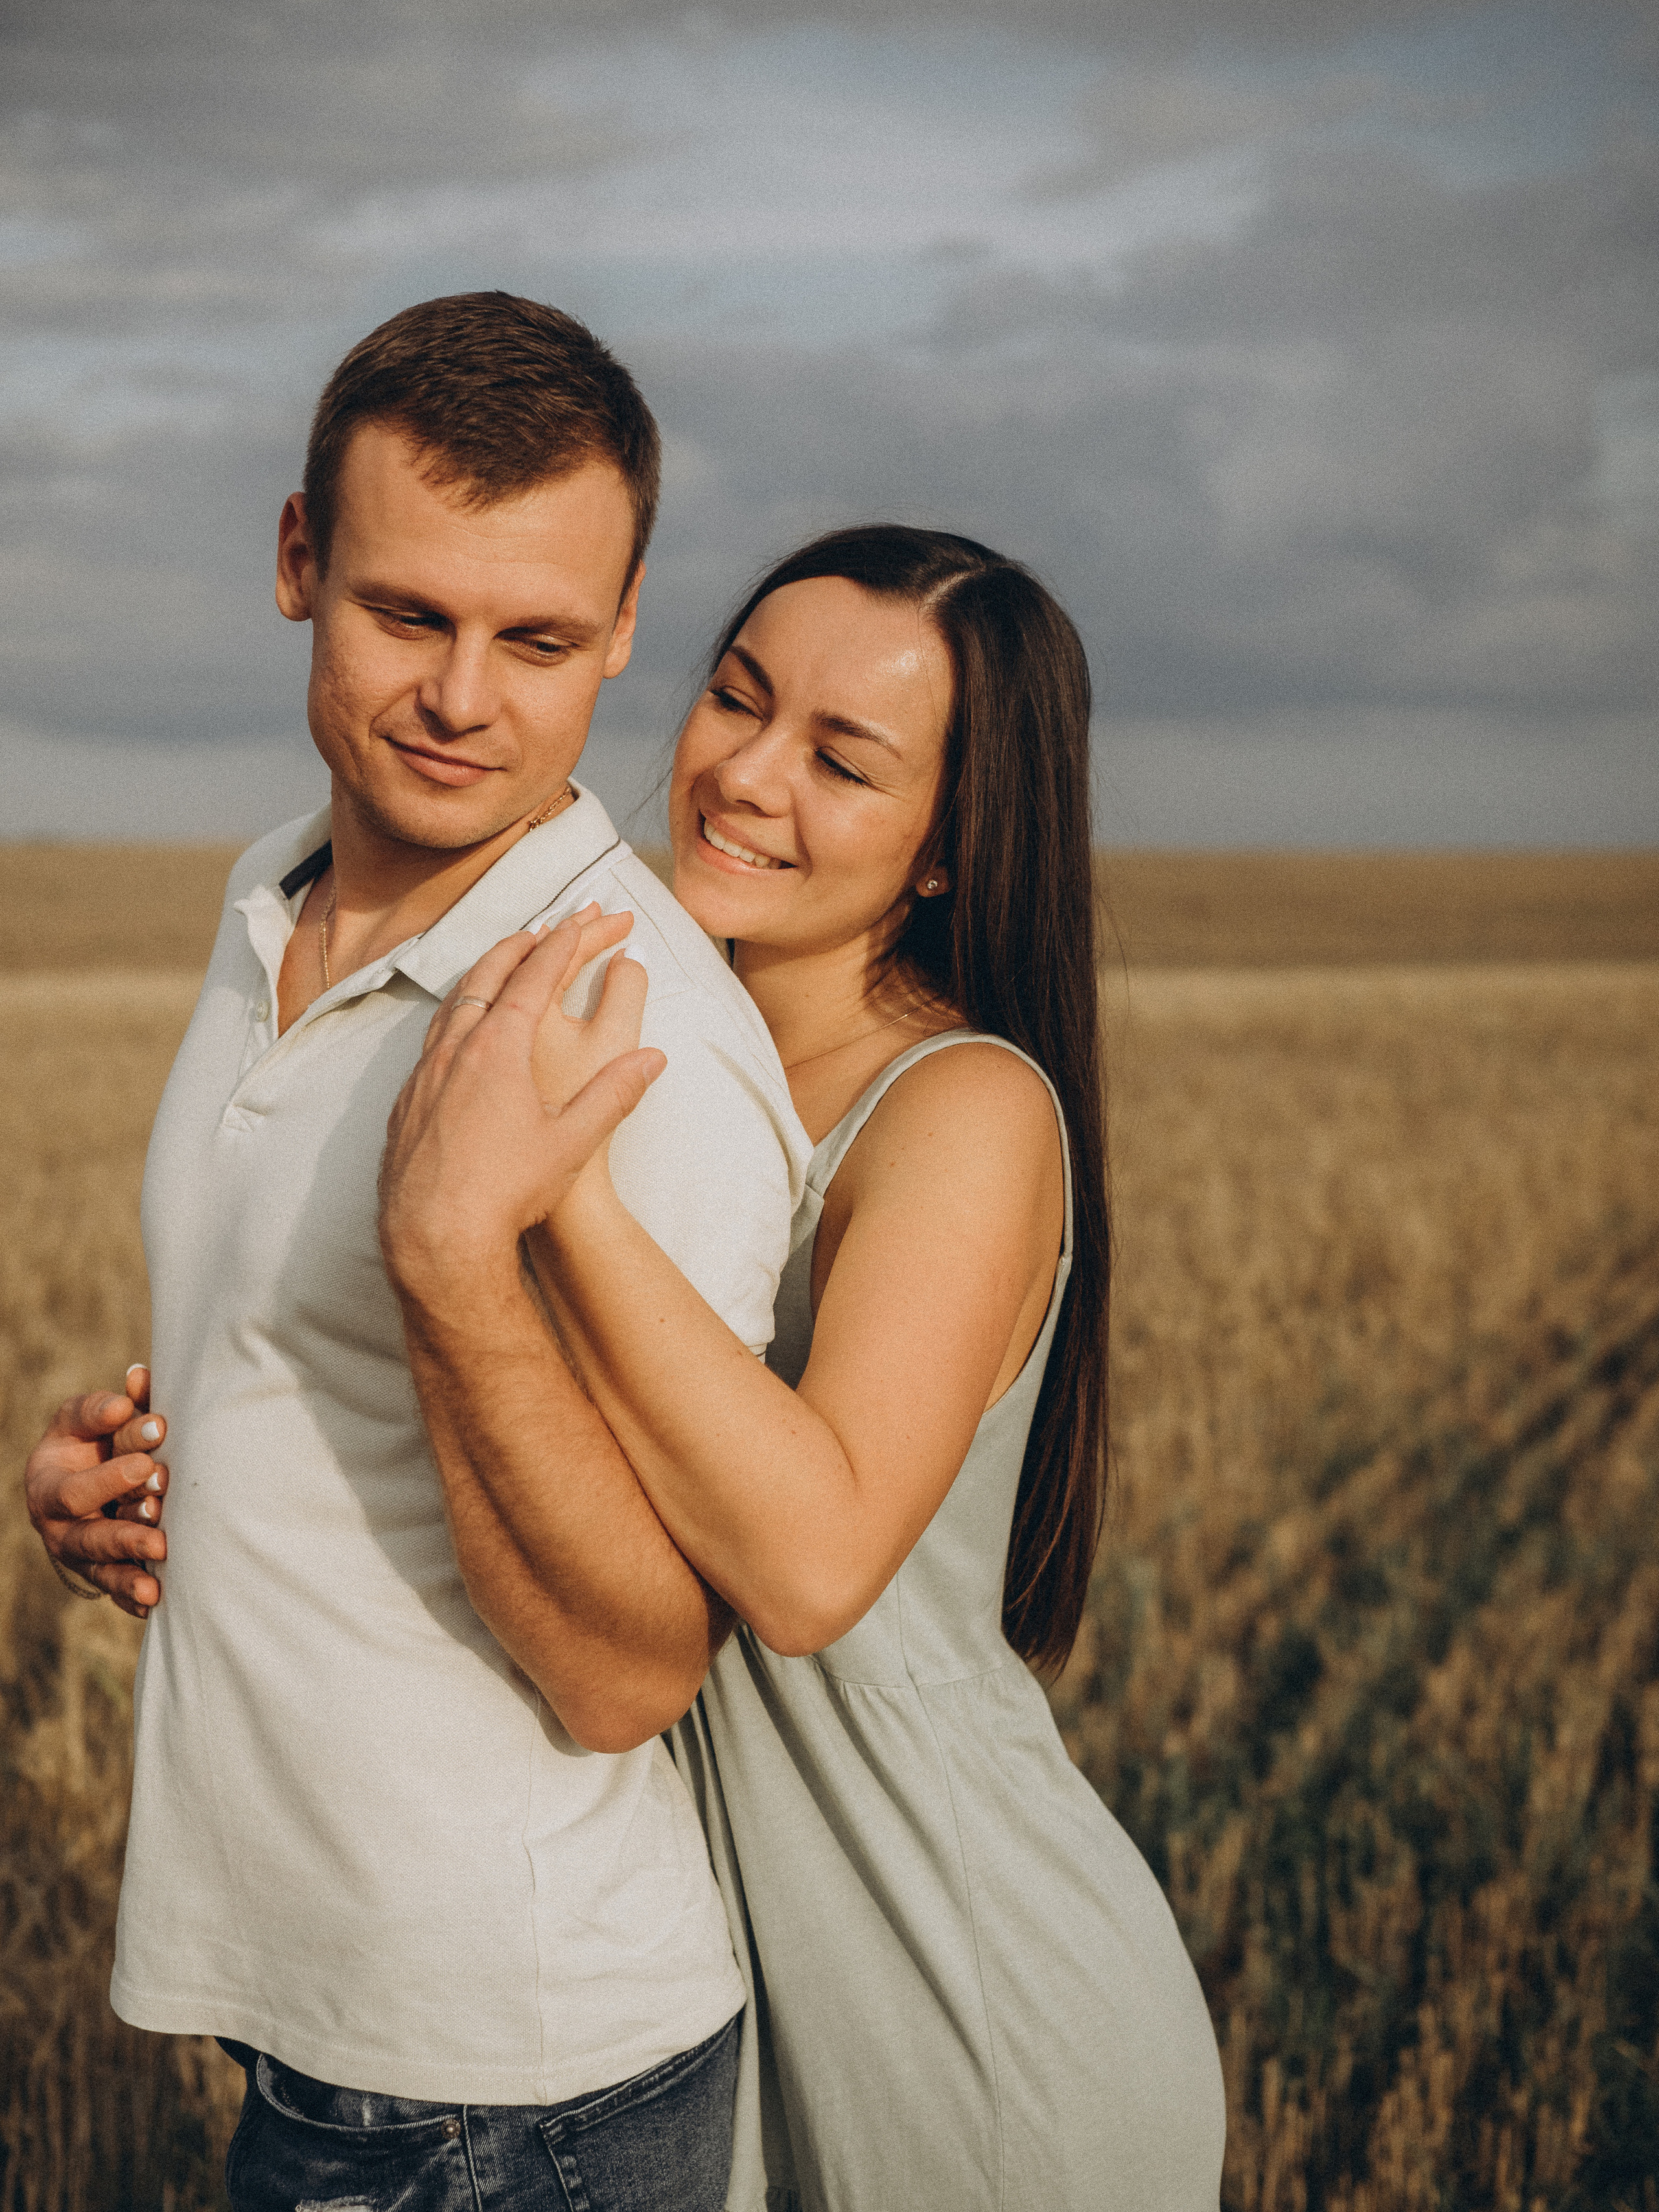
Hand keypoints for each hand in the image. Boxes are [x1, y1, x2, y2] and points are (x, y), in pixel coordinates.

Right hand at [25, 1364, 169, 1618]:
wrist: (76, 1475)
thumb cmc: (86, 1441)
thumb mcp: (82, 1419)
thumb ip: (103, 1407)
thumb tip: (136, 1384)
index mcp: (47, 1487)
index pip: (76, 1490)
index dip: (112, 1475)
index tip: (150, 1458)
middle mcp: (59, 1528)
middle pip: (89, 1537)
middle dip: (126, 1529)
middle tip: (161, 1512)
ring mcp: (78, 1555)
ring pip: (102, 1569)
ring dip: (131, 1569)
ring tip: (162, 1560)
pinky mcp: (99, 1572)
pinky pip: (114, 1590)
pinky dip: (131, 1596)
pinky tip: (153, 1601)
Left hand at [380, 909, 664, 1303]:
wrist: (433, 1237)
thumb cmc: (507, 1191)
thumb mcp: (574, 1142)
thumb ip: (614, 1094)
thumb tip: (652, 1058)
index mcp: (498, 1047)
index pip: (535, 975)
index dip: (565, 942)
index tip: (585, 917)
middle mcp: (455, 1048)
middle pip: (488, 974)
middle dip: (523, 942)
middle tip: (549, 923)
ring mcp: (424, 1073)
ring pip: (453, 1002)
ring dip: (484, 973)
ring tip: (505, 960)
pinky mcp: (407, 1101)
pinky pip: (432, 1037)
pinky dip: (457, 1012)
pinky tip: (464, 1029)